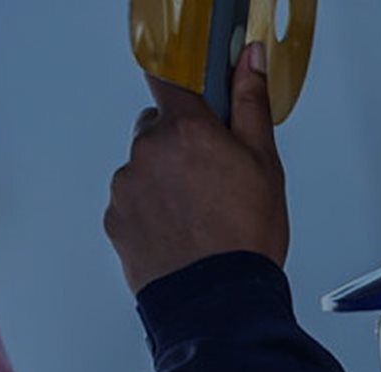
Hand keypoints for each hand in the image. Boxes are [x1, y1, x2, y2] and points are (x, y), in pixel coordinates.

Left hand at [105, 43, 288, 293]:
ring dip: (165, 179)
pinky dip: (151, 211)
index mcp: (186, 129)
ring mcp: (126, 185)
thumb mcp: (265, 164)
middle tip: (214, 176)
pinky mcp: (115, 218)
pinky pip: (132, 201)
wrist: (218, 300)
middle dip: (181, 142)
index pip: (169, 79)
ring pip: (145, 166)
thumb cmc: (245, 238)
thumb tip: (248, 61)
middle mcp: (148, 151)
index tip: (200, 101)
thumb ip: (251, 104)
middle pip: (158, 127)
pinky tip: (181, 231)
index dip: (186, 89)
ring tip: (199, 214)